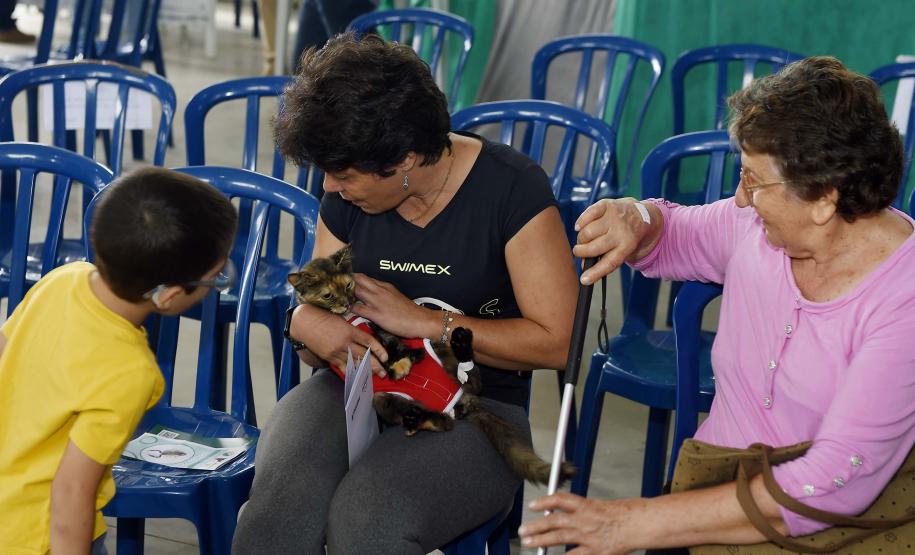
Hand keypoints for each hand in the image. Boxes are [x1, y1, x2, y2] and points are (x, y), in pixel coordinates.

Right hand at [290, 303, 388, 376]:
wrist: (304, 322)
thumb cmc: (323, 316)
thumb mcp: (342, 319)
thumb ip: (353, 329)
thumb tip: (365, 339)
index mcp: (349, 330)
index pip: (369, 342)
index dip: (379, 350)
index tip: (386, 357)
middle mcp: (344, 343)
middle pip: (364, 356)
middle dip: (376, 366)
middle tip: (384, 373)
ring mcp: (336, 352)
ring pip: (355, 363)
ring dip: (366, 371)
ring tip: (375, 376)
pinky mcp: (329, 357)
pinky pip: (343, 367)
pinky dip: (351, 372)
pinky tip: (358, 377)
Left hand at [350, 274, 431, 337]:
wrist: (420, 320)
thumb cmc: (409, 311)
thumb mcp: (396, 296)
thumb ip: (384, 293)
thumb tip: (374, 295)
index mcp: (385, 285)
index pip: (365, 277)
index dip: (354, 280)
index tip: (347, 283)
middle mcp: (379, 291)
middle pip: (358, 280)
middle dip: (348, 283)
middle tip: (342, 290)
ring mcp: (377, 302)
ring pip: (356, 291)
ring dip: (348, 296)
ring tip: (343, 301)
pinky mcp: (375, 314)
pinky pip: (357, 309)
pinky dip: (351, 309)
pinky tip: (349, 312)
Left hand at [518, 493, 632, 554]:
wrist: (638, 525)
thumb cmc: (622, 515)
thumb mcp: (599, 506)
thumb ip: (581, 511)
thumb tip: (563, 514)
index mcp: (585, 505)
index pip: (560, 500)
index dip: (544, 501)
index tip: (532, 505)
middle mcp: (584, 520)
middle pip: (554, 521)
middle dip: (536, 526)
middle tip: (523, 530)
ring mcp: (588, 536)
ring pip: (559, 538)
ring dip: (541, 541)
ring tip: (529, 543)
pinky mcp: (594, 552)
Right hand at [572, 198, 650, 284]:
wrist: (640, 215)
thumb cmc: (626, 237)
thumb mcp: (622, 251)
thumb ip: (604, 259)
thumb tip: (584, 267)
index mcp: (626, 247)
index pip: (609, 262)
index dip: (595, 272)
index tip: (583, 279)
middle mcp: (621, 232)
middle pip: (594, 247)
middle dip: (581, 252)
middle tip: (579, 251)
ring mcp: (614, 218)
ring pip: (587, 232)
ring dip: (581, 238)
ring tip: (583, 239)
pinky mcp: (607, 205)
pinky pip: (588, 214)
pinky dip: (580, 222)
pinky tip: (579, 227)